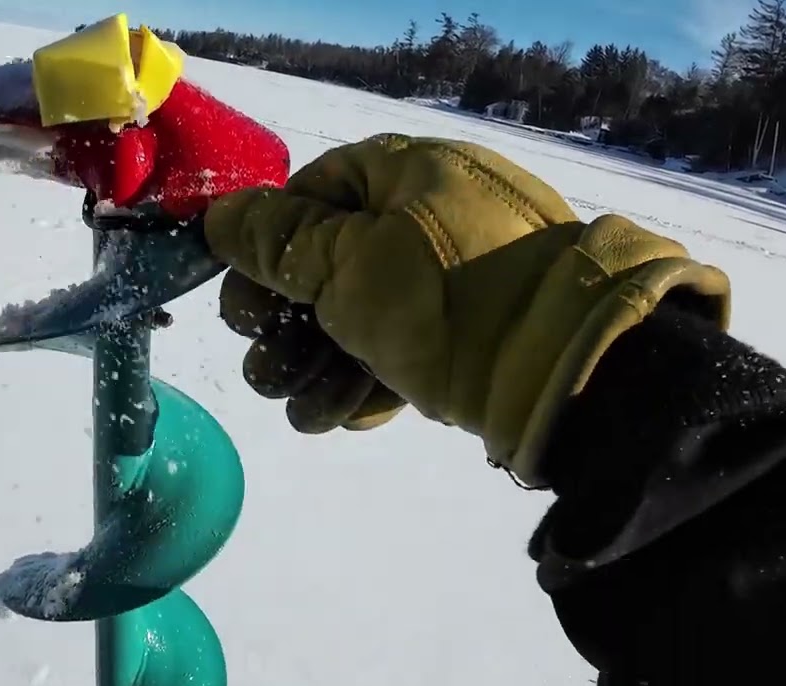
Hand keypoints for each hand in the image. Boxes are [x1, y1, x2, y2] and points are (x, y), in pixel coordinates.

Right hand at [204, 134, 729, 486]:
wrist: (567, 372)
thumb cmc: (447, 301)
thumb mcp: (349, 266)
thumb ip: (276, 242)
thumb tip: (218, 217)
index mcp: (403, 173)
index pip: (306, 195)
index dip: (264, 249)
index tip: (246, 302)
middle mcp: (424, 217)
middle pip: (322, 263)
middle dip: (284, 323)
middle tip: (272, 365)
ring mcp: (448, 281)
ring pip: (354, 316)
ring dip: (317, 365)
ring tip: (310, 404)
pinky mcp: (464, 337)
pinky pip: (396, 348)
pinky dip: (366, 380)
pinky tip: (350, 412)